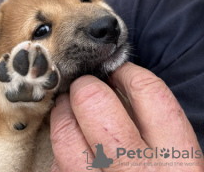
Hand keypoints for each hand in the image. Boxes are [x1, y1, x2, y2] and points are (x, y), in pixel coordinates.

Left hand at [50, 62, 203, 170]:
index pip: (149, 93)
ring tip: (69, 109)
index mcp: (176, 160)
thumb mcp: (176, 162)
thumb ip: (154, 125)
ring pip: (64, 132)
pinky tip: (70, 145)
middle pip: (96, 103)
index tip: (117, 72)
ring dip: (63, 112)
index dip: (128, 74)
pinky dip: (60, 147)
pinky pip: (57, 164)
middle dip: (86, 87)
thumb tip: (120, 88)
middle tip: (87, 88)